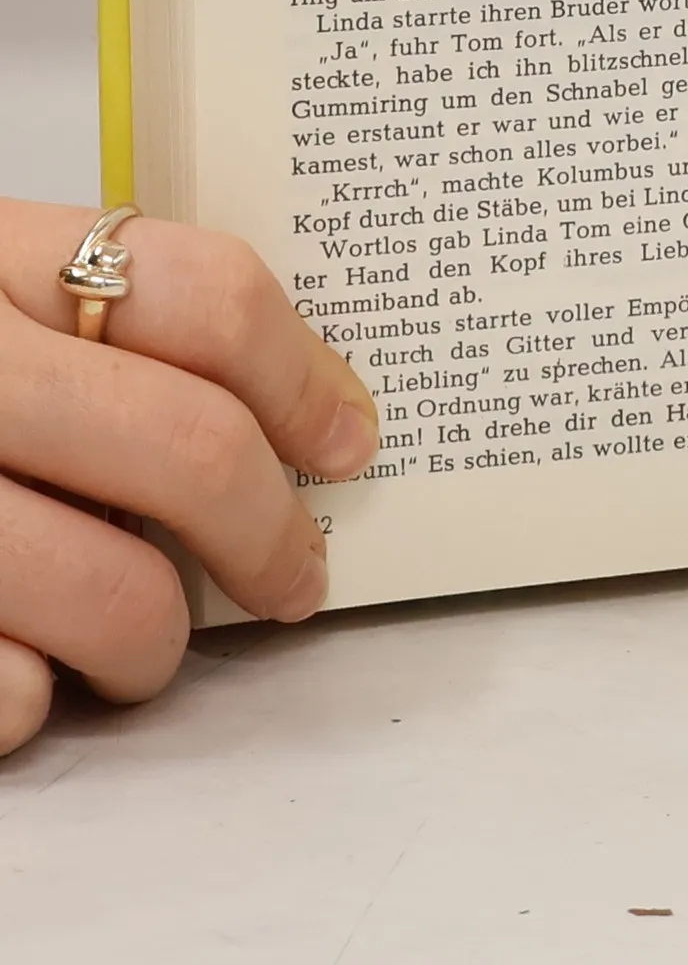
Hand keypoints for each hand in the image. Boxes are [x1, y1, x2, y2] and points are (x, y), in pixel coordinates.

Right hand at [0, 202, 378, 755]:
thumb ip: (95, 324)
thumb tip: (295, 414)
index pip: (201, 293)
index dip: (305, 374)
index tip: (346, 440)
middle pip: (188, 446)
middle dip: (272, 534)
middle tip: (296, 575)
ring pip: (112, 591)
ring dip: (157, 641)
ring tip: (147, 643)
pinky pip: (5, 694)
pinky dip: (29, 701)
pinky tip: (19, 671)